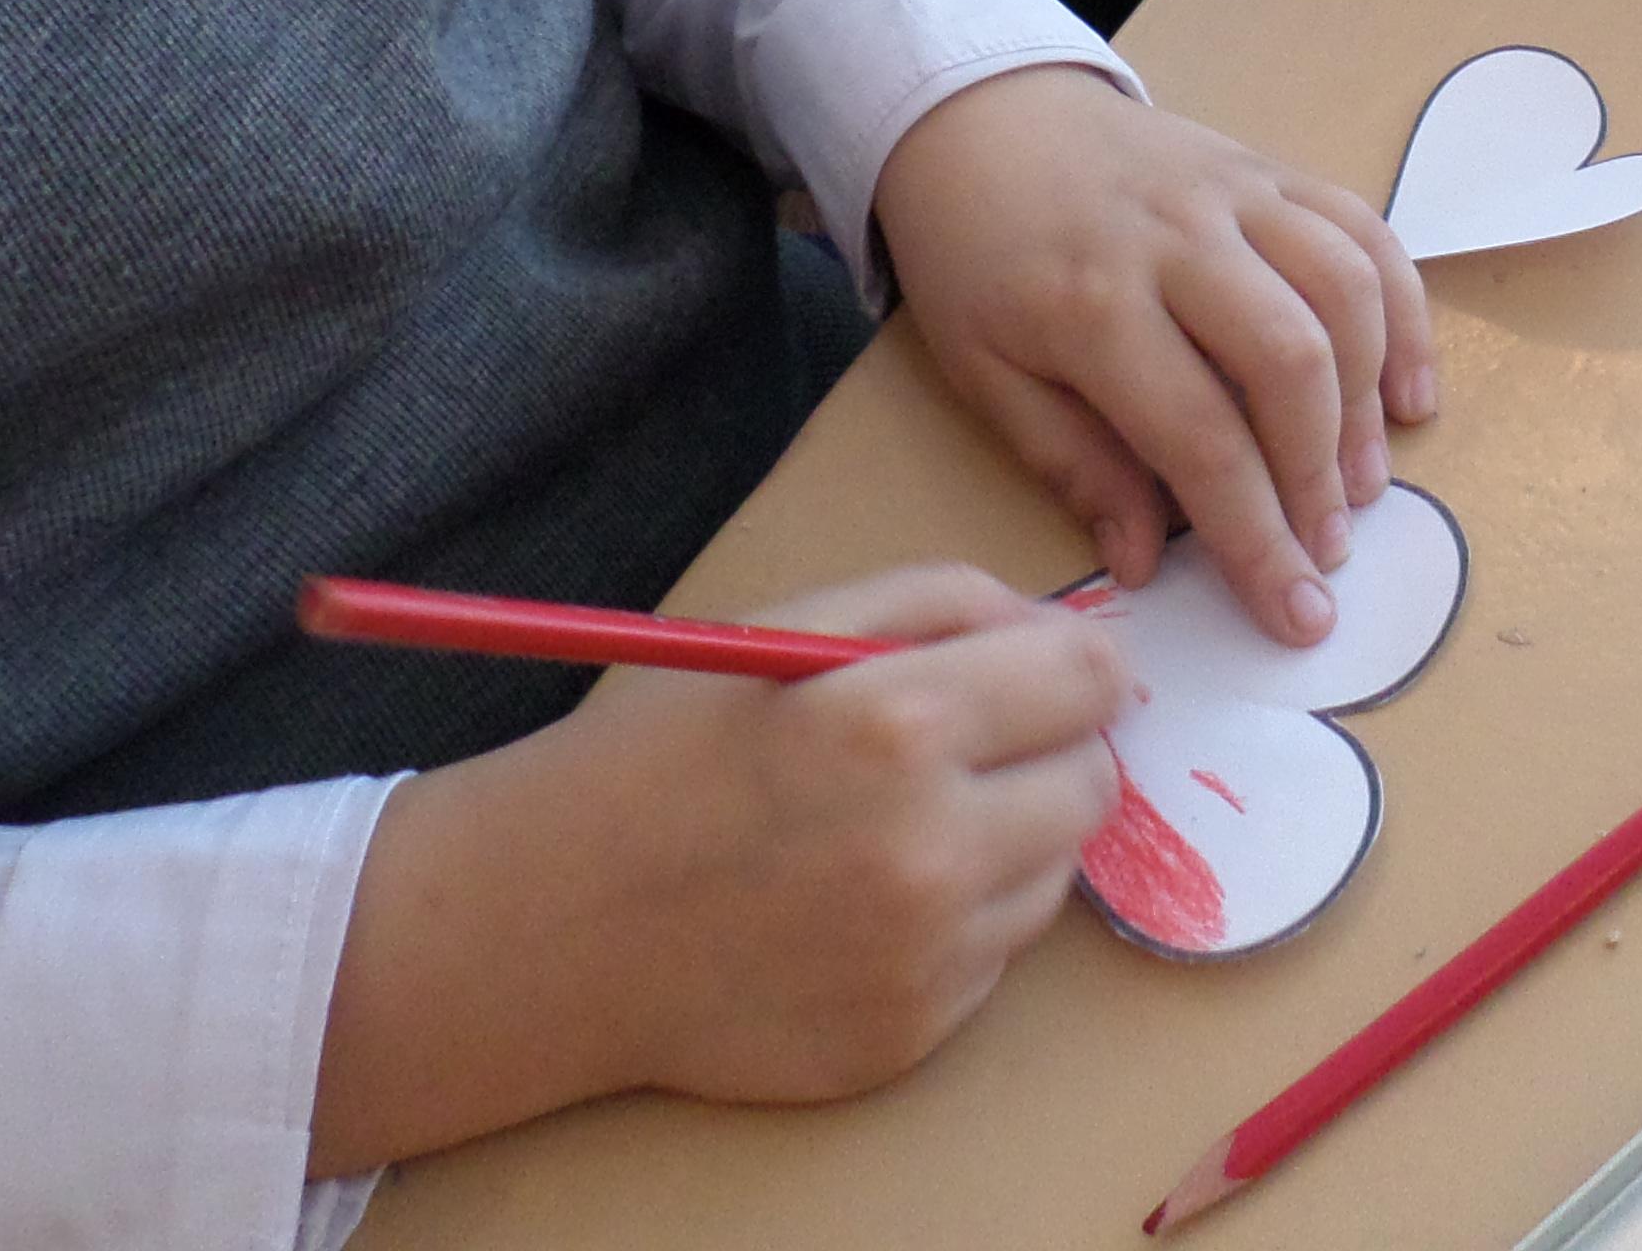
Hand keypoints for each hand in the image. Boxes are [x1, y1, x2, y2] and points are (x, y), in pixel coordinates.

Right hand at [312, 563, 1124, 1163]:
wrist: (546, 925)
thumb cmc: (659, 749)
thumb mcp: (788, 622)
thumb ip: (944, 604)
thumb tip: (1071, 634)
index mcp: (897, 723)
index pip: (1091, 681)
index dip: (1074, 665)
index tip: (1044, 673)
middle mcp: (928, 851)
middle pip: (1095, 786)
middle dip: (1046, 753)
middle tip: (958, 750)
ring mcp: (923, 960)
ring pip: (1053, 876)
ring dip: (1004, 841)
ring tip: (888, 824)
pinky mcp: (909, 1038)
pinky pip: (992, 958)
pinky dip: (955, 923)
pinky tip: (858, 900)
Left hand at [872, 64, 1437, 646]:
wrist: (983, 117)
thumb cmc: (977, 258)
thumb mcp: (985, 374)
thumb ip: (1071, 465)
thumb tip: (1147, 564)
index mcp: (1093, 305)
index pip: (1200, 438)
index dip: (1257, 536)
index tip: (1296, 614)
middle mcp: (1178, 241)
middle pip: (1290, 362)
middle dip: (1322, 477)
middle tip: (1330, 553)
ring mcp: (1236, 194)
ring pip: (1344, 292)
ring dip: (1368, 401)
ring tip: (1362, 485)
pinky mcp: (1272, 170)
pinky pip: (1365, 230)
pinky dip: (1404, 312)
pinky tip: (1408, 393)